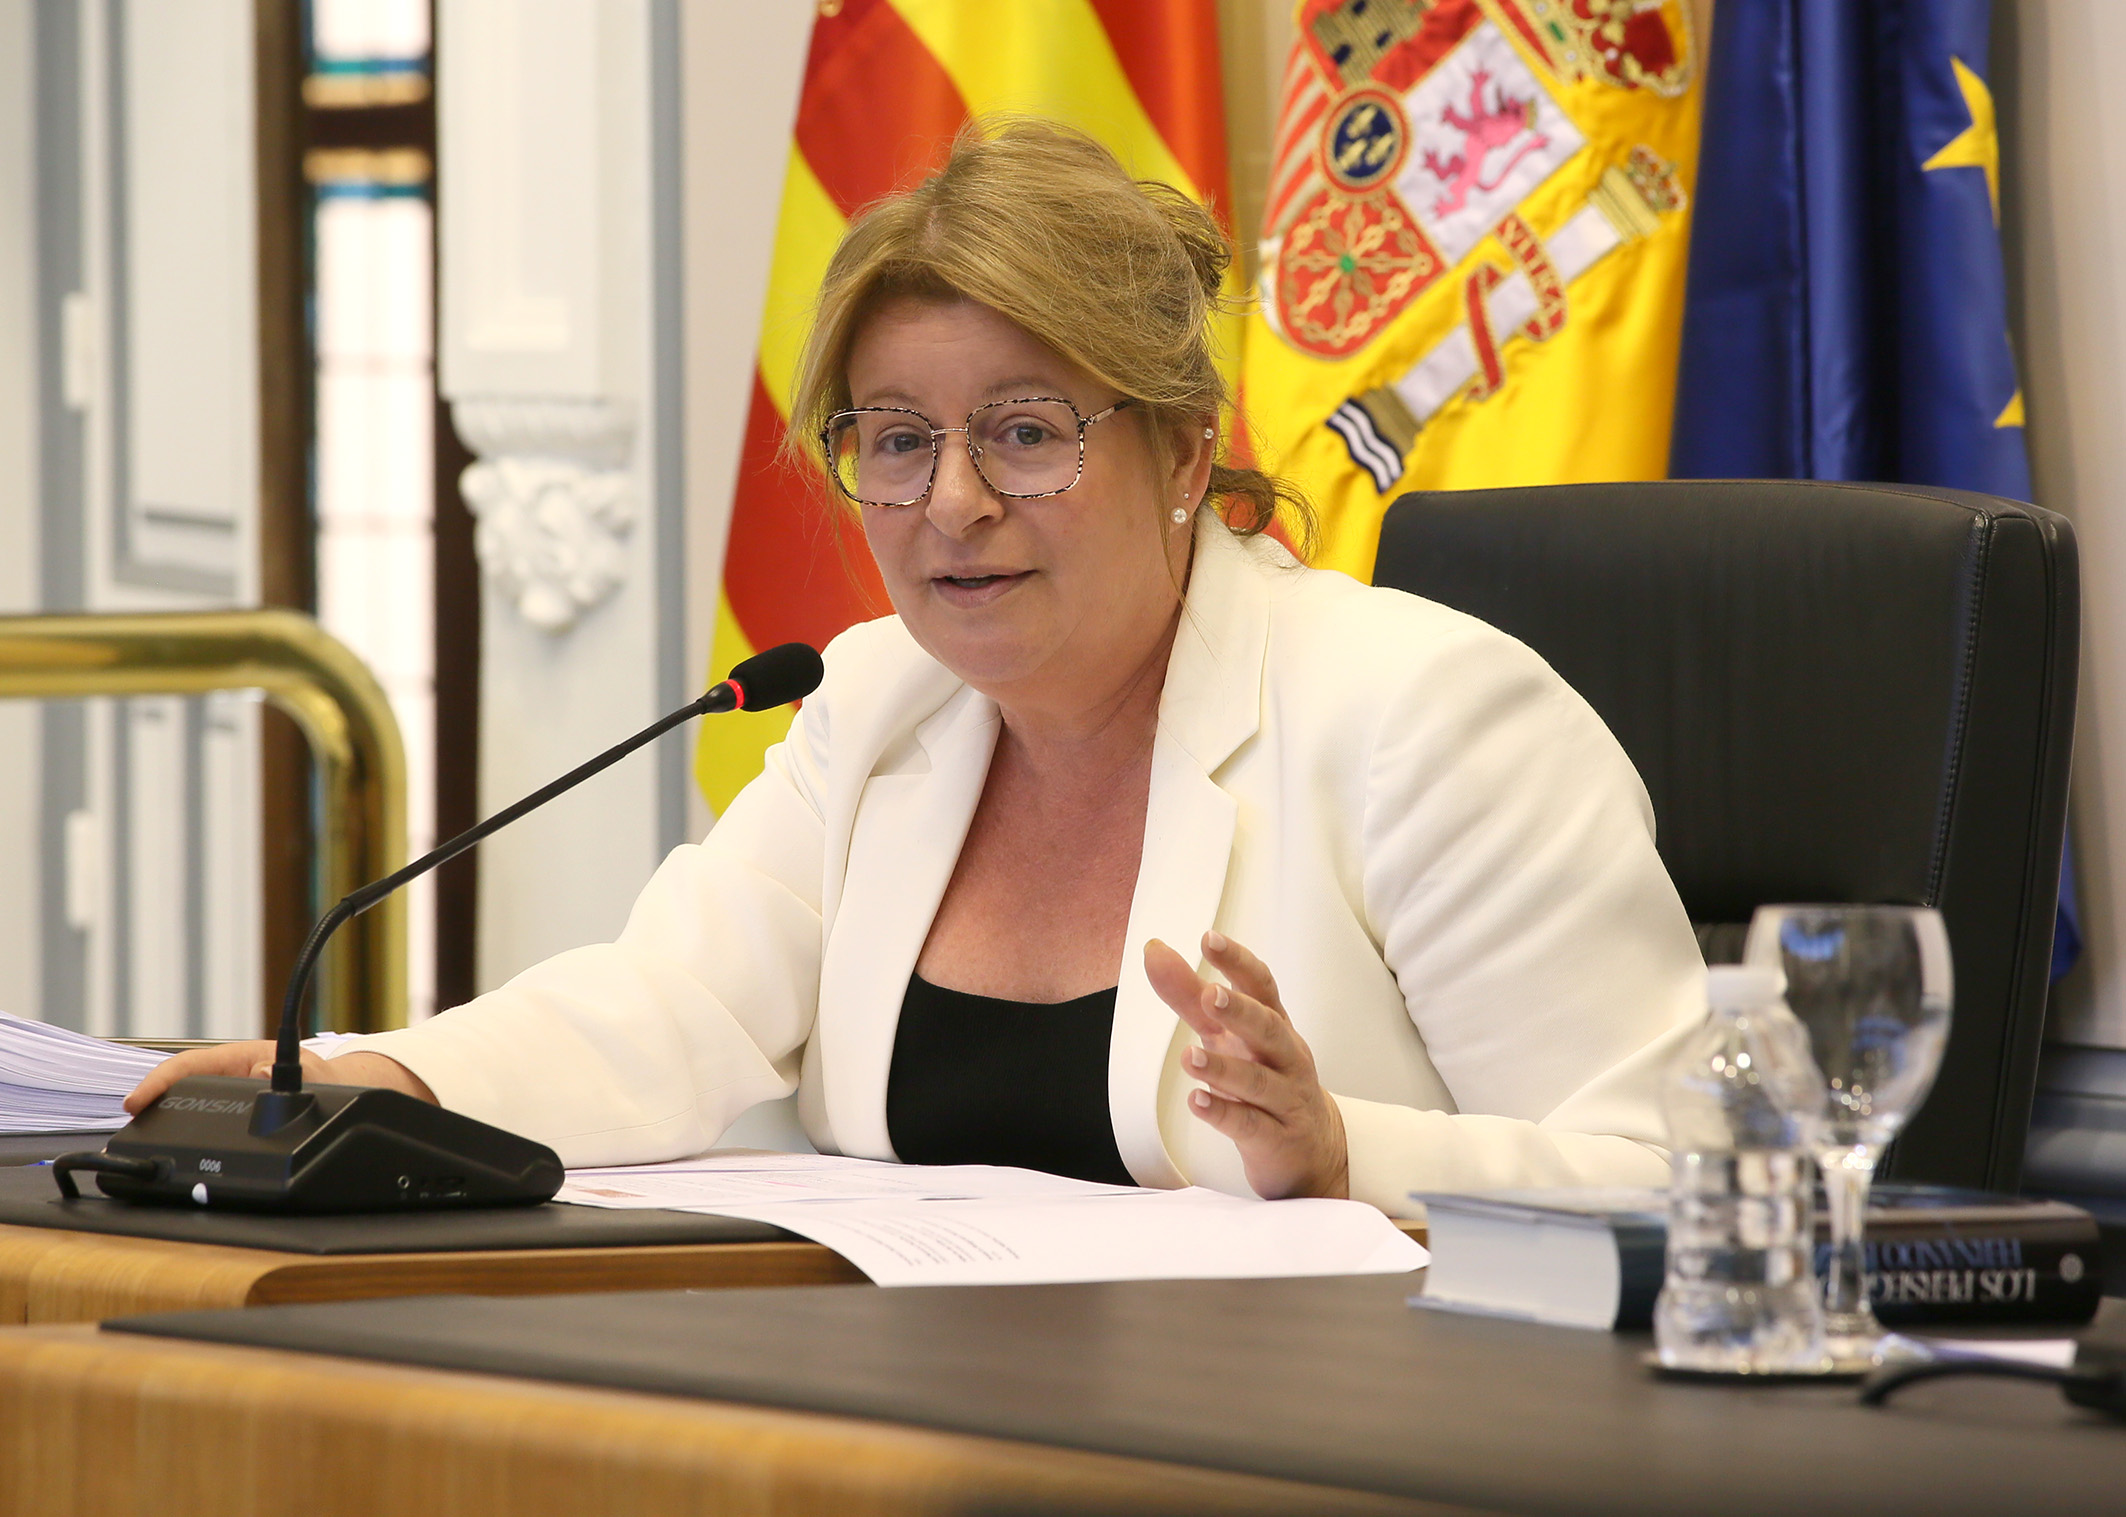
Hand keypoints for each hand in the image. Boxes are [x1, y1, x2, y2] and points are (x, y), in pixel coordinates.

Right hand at [122, 1041, 436, 1115]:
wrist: (342, 1097)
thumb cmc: (325, 1081)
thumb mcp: (313, 1075)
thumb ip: (292, 1074)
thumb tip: (260, 1073)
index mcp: (242, 1058)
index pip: (190, 1065)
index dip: (159, 1081)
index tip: (136, 1102)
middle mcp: (229, 1077)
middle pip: (180, 1089)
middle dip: (153, 1107)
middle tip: (132, 1132)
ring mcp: (228, 1098)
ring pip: (188, 1109)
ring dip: (166, 1126)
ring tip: (145, 1145)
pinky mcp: (233, 1119)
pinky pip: (204, 1126)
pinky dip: (187, 1140)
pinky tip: (176, 1156)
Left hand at [1144, 931, 1348, 1200]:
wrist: (1313, 1151)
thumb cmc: (1265, 1078)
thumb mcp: (1226, 1034)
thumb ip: (1188, 994)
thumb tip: (1154, 949)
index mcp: (1273, 1024)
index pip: (1261, 986)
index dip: (1237, 962)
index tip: (1209, 938)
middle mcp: (1285, 1057)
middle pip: (1269, 1029)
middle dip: (1241, 1011)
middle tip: (1211, 995)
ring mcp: (1286, 1099)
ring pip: (1259, 1081)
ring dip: (1225, 1068)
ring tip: (1191, 1056)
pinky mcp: (1277, 1139)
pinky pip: (1251, 1126)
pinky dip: (1224, 1113)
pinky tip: (1197, 1101)